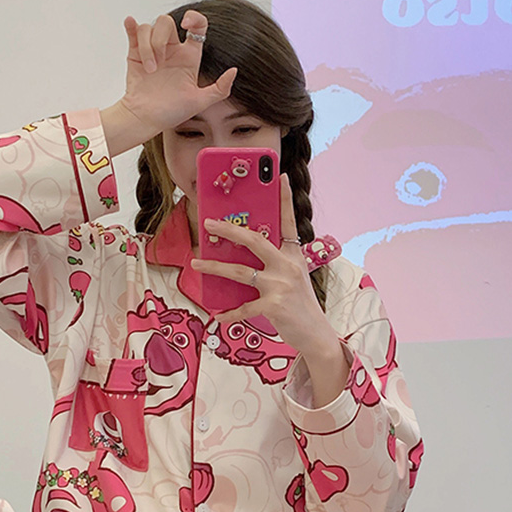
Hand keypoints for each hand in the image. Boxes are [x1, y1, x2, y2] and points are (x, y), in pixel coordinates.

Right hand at [114, 10, 236, 145]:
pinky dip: (131, 25)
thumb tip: (233, 71)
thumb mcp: (199, 103)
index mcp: (188, 57)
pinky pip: (133, 30)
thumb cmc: (170, 112)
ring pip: (149, 28)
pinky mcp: (136, 53)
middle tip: (160, 63)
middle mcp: (171, 50)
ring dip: (148, 46)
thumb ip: (220, 89)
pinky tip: (130, 24)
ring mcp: (153, 50)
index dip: (194, 18)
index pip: (196, 27)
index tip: (186, 25)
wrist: (146, 119)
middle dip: (161, 39)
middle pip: (166, 22)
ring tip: (149, 69)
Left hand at [191, 175, 343, 364]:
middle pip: (254, 240)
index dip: (285, 198)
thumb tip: (243, 257)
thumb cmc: (300, 305)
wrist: (316, 334)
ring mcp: (280, 285)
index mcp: (294, 255)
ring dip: (214, 267)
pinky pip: (243, 307)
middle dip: (228, 230)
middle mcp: (288, 266)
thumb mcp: (293, 278)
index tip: (279, 176)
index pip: (289, 221)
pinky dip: (229, 313)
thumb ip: (275, 264)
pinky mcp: (273, 306)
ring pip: (239, 272)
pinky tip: (218, 315)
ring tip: (196, 262)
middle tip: (208, 223)